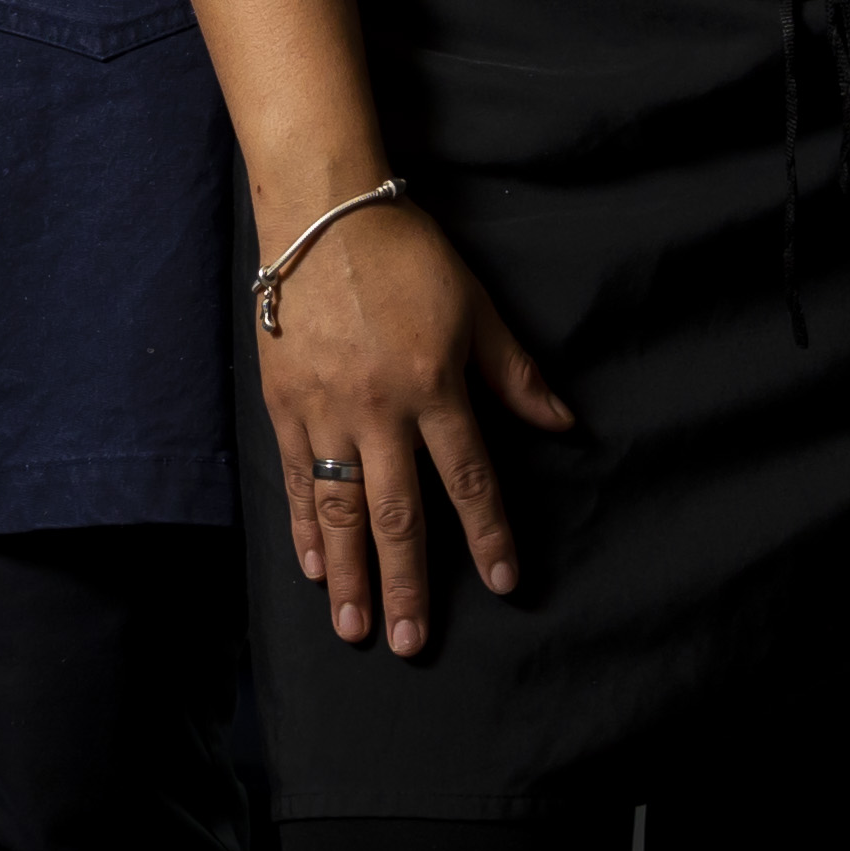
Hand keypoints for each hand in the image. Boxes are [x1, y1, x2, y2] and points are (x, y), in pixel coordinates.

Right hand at [252, 196, 570, 656]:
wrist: (320, 209)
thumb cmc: (406, 252)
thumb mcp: (476, 308)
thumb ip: (515, 375)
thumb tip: (565, 425)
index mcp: (434, 386)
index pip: (468, 479)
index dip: (487, 536)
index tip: (501, 584)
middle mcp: (379, 408)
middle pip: (398, 512)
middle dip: (405, 583)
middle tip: (409, 641)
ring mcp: (325, 407)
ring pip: (339, 506)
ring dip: (349, 571)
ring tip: (353, 626)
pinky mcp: (284, 400)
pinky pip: (294, 476)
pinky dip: (303, 525)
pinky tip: (314, 565)